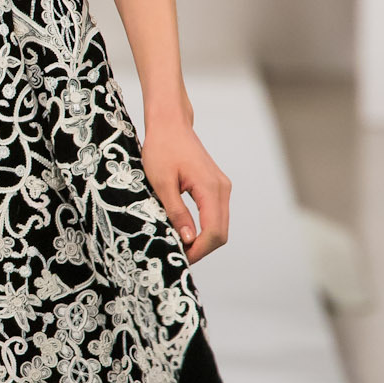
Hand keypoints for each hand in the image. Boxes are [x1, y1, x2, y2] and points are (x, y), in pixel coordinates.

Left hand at [140, 120, 229, 263]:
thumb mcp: (162, 183)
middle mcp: (222, 189)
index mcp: (210, 188)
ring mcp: (221, 187)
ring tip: (178, 245)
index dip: (198, 250)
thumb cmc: (161, 148)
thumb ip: (177, 212)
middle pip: (221, 233)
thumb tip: (188, 240)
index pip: (214, 231)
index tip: (180, 258)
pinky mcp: (216, 187)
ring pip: (219, 225)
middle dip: (201, 249)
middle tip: (178, 255)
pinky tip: (185, 231)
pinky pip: (215, 215)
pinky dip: (203, 228)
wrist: (170, 124)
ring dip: (202, 240)